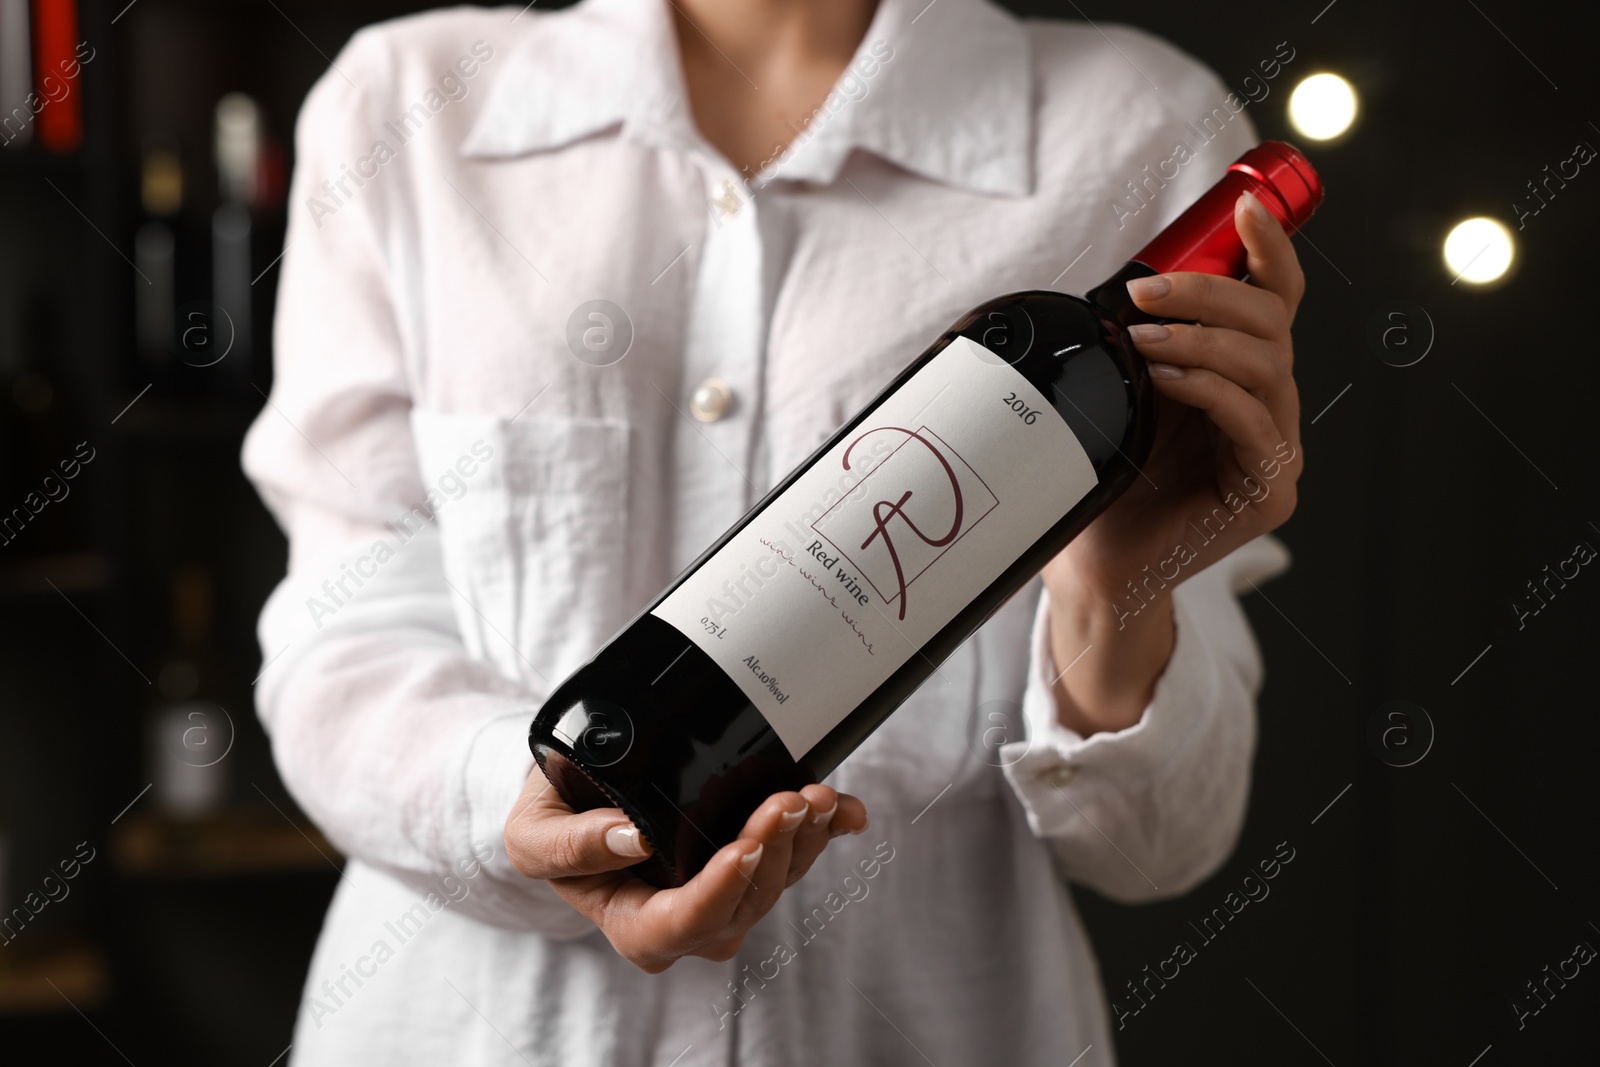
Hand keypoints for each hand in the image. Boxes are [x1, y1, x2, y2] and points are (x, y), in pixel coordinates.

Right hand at [504, 763, 867, 972]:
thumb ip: (571, 845)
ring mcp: (727, 893)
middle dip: (772, 847)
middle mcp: (690, 921)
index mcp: (637, 926)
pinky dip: (827, 830)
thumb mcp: (533, 833)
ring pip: (778, 877)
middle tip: (789, 798)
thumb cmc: (551, 822)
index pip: (685, 922)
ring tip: (813, 791)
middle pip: (745, 898)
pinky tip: (847, 811)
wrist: (576, 799)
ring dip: (805, 836)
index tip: (742, 846)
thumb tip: (635, 838)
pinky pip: (797, 854)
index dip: (720, 890)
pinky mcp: (752, 862)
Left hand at [1040, 189, 1305, 731]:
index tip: (1242, 210)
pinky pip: (1253, 421)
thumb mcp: (1122, 394)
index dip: (1269, 251)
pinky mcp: (1268, 492)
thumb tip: (1122, 280)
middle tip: (1143, 292)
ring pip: (1266, 365)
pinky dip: (1209, 389)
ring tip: (1141, 338)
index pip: (1274, 305)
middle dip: (1208, 293)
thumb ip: (1142, 344)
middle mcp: (1271, 411)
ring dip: (1201, 337)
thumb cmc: (1106, 481)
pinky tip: (1164, 380)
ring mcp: (1276, 453)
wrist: (1096, 566)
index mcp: (1243, 380)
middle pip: (1271, 325)